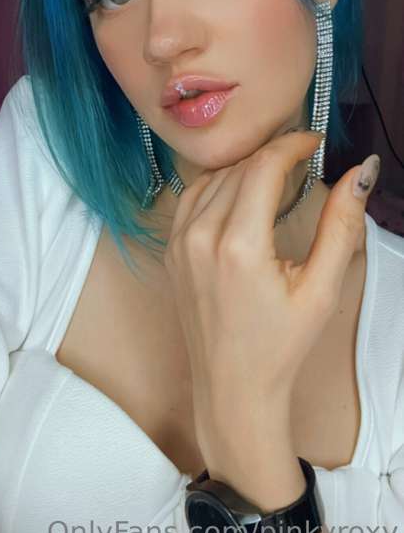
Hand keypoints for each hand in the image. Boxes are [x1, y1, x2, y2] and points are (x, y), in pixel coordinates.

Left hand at [163, 130, 373, 466]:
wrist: (233, 389)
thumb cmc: (280, 346)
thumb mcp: (321, 288)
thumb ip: (341, 224)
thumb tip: (360, 172)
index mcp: (238, 246)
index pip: (263, 166)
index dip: (292, 144)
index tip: (314, 143)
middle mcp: (200, 237)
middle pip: (238, 167)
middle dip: (273, 154)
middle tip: (303, 159)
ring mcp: (179, 243)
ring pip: (212, 177)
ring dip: (245, 168)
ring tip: (276, 176)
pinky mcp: (171, 251)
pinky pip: (192, 198)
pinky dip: (218, 185)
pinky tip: (241, 196)